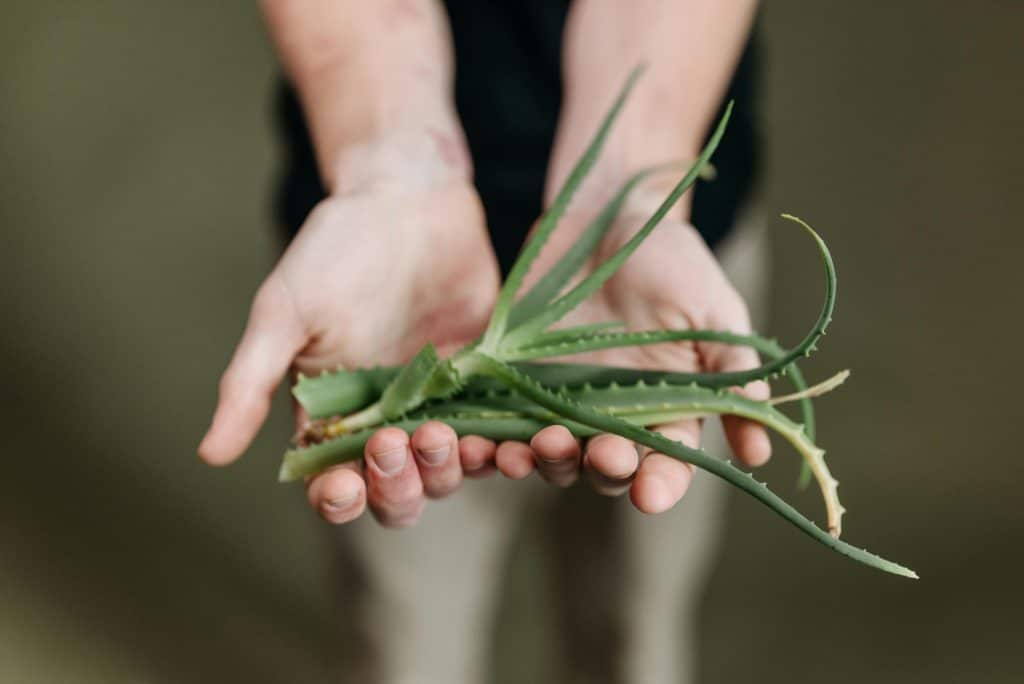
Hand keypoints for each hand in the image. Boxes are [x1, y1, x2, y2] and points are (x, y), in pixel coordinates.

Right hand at [199, 139, 500, 526]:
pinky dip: (510, 447)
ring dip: (453, 470)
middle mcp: (387, 421)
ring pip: (451, 471)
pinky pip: (502, 431)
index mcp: (332, 416)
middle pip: (398, 492)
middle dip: (400, 484)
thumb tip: (208, 453)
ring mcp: (441, 404)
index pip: (334, 484)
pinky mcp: (488, 382)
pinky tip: (520, 442)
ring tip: (455, 438)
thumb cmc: (335, 249)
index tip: (346, 484)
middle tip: (400, 441)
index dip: (340, 498)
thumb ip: (250, 383)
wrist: (409, 197)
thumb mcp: (284, 311)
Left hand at [488, 194, 770, 512]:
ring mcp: (561, 400)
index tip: (651, 495)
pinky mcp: (516, 380)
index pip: (667, 463)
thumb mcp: (712, 310)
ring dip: (545, 461)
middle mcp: (613, 415)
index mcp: (666, 407)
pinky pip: (501, 423)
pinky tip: (482, 442)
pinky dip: (491, 441)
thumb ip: (731, 373)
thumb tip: (760, 452)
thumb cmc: (670, 260)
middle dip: (604, 469)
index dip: (661, 485)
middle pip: (607, 468)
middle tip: (601, 453)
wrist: (605, 215)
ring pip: (552, 454)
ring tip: (535, 449)